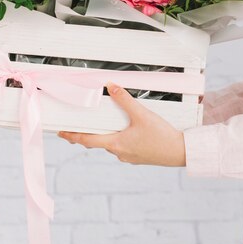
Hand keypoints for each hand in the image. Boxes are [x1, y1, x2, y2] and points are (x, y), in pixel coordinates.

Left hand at [57, 83, 185, 166]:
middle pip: (98, 142)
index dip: (72, 136)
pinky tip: (129, 130)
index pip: (87, 140)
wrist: (180, 152)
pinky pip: (124, 146)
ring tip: (108, 122)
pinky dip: (121, 138)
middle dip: (89, 133)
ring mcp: (129, 156)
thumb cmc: (162, 137)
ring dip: (107, 135)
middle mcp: (119, 153)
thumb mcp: (142, 114)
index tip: (61, 134)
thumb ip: (125, 100)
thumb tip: (111, 87)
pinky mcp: (138, 156)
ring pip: (112, 143)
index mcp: (116, 143)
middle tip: (80, 126)